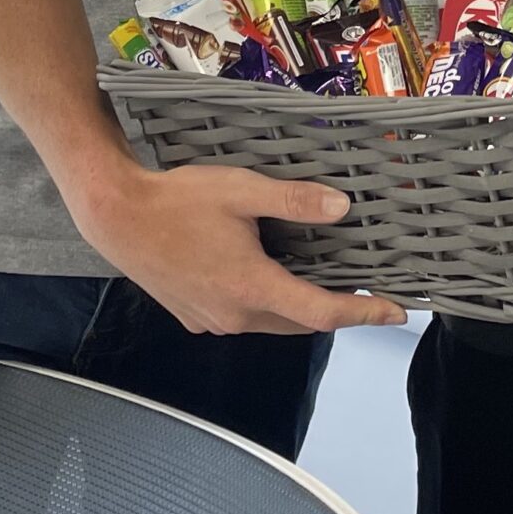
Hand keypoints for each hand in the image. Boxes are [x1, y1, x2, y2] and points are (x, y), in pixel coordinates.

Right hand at [68, 159, 406, 335]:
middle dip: (333, 309)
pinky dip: (266, 304)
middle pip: (300, 322)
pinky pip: (243, 317)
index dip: (364, 313)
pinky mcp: (194, 316)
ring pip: (271, 322)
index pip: (322, 312)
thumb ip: (294, 201)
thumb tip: (342, 207)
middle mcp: (235, 315)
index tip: (396, 312)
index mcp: (252, 288)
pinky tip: (266, 274)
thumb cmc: (178, 200)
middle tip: (361, 286)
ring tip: (319, 278)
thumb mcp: (242, 191)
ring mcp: (212, 320)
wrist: (116, 217)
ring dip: (298, 307)